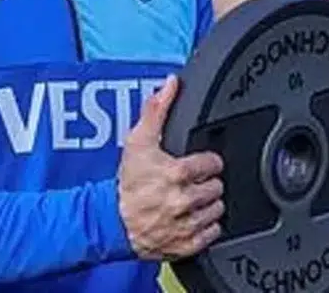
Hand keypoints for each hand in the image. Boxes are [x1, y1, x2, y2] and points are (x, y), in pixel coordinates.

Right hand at [118, 75, 224, 260]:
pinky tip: (191, 218)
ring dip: (208, 204)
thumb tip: (170, 85)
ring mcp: (186, 224)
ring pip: (217, 210)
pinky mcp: (187, 244)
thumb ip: (156, 110)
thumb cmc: (126, 183)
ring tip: (191, 199)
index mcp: (177, 172)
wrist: (111, 221)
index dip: (207, 162)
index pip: (213, 163)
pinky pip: (213, 233)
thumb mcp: (138, 141)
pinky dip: (206, 227)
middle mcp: (184, 199)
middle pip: (217, 187)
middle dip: (207, 183)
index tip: (200, 164)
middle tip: (191, 183)